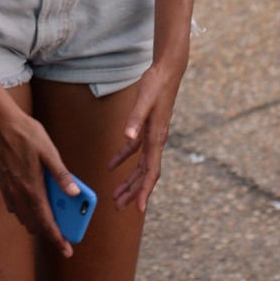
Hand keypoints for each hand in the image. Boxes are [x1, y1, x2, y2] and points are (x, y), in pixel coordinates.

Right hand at [0, 105, 78, 257]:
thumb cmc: (25, 133)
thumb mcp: (49, 151)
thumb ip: (62, 175)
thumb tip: (75, 194)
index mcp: (33, 187)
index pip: (47, 222)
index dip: (58, 238)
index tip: (67, 250)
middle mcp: (19, 193)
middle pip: (34, 224)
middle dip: (48, 230)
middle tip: (62, 228)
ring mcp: (9, 189)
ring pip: (23, 217)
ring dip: (36, 220)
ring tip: (50, 212)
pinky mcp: (3, 183)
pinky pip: (14, 206)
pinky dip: (25, 209)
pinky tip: (32, 197)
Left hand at [108, 61, 183, 213]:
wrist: (167, 71)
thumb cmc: (156, 84)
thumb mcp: (143, 100)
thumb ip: (135, 119)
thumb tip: (127, 137)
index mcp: (156, 138)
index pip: (151, 171)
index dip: (145, 191)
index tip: (138, 209)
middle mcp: (156, 141)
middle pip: (145, 174)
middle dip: (133, 192)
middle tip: (118, 206)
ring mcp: (152, 135)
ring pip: (140, 165)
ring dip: (129, 180)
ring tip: (116, 195)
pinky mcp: (147, 128)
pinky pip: (135, 149)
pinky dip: (123, 158)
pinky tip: (112, 165)